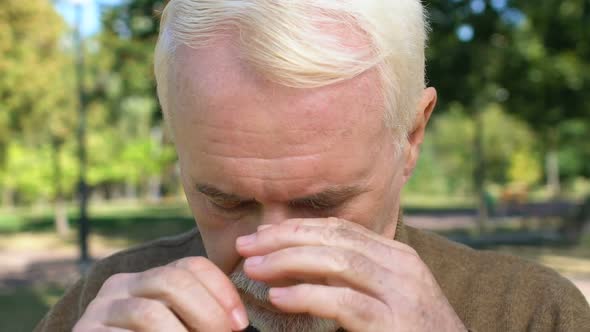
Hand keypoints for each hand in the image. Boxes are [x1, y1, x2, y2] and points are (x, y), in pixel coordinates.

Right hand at [73, 257, 248, 331]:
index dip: (222, 290)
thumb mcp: (179, 328)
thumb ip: (200, 318)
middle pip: (173, 281)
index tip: (240, 323)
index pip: (191, 266)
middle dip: (208, 313)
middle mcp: (120, 286)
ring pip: (149, 314)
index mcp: (147, 280)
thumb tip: (237, 322)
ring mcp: (98, 310)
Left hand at [236, 217, 466, 331]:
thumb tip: (302, 269)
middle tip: (246, 245)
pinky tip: (278, 297)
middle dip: (285, 238)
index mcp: (397, 256)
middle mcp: (401, 266)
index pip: (341, 229)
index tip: (263, 234)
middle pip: (335, 238)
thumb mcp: (385, 298)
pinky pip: (344, 302)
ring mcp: (401, 293)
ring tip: (253, 267)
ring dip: (288, 261)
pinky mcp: (394, 324)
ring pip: (338, 261)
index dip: (298, 228)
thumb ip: (352, 279)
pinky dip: (307, 297)